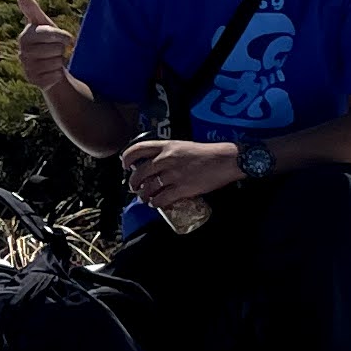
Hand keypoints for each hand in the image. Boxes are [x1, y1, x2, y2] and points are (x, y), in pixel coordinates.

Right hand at [12, 0, 78, 105]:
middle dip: (60, 50)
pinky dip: (57, 74)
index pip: (50, 34)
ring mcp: (27, 67)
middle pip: (56, 50)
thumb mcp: (42, 23)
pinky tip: (51, 71)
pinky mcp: (33, 81)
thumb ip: (32, 9)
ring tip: (52, 60)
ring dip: (59, 62)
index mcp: (25, 36)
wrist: (44, 65)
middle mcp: (22, 52)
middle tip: (55, 50)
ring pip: (56, 64)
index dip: (62, 36)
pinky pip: (55, 76)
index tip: (68, 38)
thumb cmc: (45, 40)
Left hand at [121, 137, 244, 208]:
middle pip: (139, 173)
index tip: (125, 165)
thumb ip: (167, 153)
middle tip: (134, 187)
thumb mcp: (182, 146)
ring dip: (144, 195)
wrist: (225, 160)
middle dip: (133, 183)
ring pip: (148, 188)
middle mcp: (167, 159)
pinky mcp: (182, 188)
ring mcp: (174, 174)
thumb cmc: (206, 153)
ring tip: (145, 198)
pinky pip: (161, 199)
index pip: (138, 149)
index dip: (127, 158)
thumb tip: (153, 165)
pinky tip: (156, 204)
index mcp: (167, 146)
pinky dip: (156, 203)